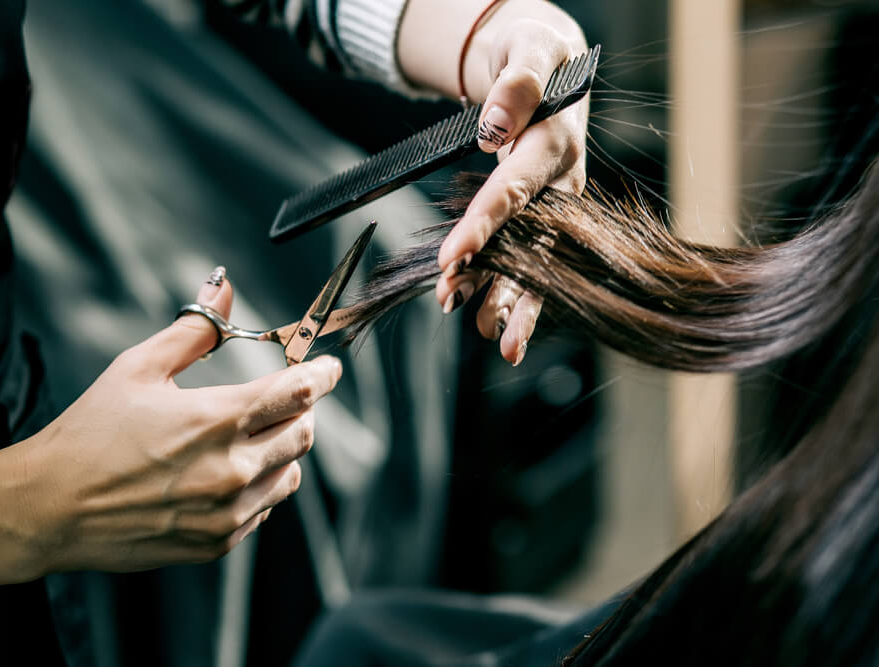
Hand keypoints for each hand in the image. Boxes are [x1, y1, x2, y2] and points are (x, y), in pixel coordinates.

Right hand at [12, 274, 342, 572]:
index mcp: (216, 419)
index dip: (323, 374)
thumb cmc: (91, 432)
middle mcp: (231, 470)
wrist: (50, 507)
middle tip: (278, 400)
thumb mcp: (138, 367)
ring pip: (290, 474)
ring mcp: (227, 512)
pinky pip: (264, 510)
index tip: (330, 368)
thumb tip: (223, 288)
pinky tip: (223, 475)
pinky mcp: (217, 542)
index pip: (299, 392)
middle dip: (300, 410)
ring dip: (280, 450)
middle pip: (304, 432)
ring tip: (243, 438)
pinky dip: (258, 487)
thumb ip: (193, 329)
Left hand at [399, 0, 587, 365]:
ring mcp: (551, 203)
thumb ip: (518, 84)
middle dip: (507, 285)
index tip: (452, 257)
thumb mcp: (530, 50)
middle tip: (480, 323)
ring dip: (506, 297)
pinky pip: (524, 254)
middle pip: (532, 241)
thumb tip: (495, 126)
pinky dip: (506, 286)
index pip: (515, 189)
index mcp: (556, 145)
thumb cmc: (536, 53)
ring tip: (485, 332)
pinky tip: (485, 315)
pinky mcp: (539, 213)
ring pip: (532, 259)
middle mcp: (559, 183)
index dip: (484, 225)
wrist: (549, 63)